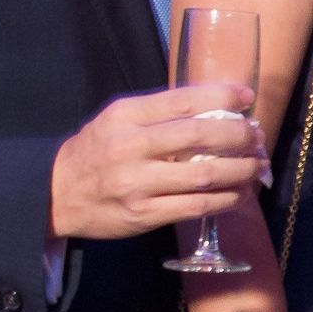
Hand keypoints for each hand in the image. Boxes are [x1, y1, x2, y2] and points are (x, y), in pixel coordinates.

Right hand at [48, 83, 264, 240]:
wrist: (55, 193)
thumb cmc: (96, 151)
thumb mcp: (118, 120)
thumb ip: (160, 112)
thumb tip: (217, 105)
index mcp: (125, 116)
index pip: (183, 101)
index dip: (222, 96)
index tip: (248, 96)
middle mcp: (130, 147)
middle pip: (198, 136)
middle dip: (237, 135)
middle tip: (257, 136)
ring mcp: (137, 184)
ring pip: (203, 175)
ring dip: (240, 170)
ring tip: (257, 165)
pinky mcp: (143, 215)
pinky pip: (195, 206)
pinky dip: (225, 200)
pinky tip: (239, 194)